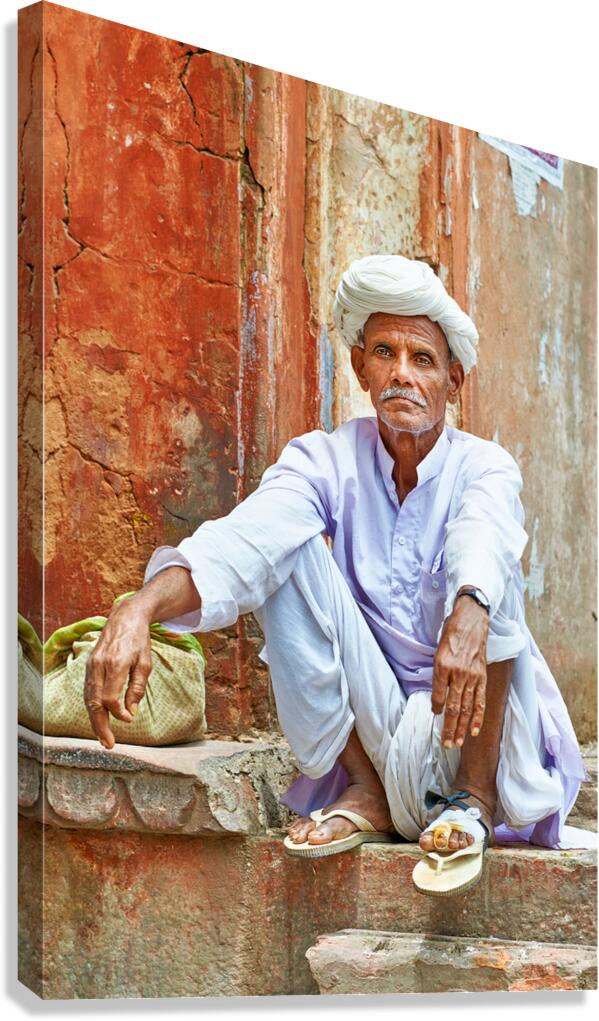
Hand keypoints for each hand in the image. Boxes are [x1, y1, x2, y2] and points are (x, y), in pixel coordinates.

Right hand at [84, 597, 153, 748]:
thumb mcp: (145, 663)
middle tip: (108, 744)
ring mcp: (91, 665)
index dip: (118, 713)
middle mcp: (99, 665)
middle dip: (100, 726)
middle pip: (95, 702)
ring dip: (94, 720)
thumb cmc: (139, 641)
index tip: (128, 719)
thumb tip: (129, 713)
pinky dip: (92, 708)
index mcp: (116, 663)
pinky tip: (99, 719)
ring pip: (88, 699)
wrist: (124, 618)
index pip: (110, 697)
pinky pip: (88, 691)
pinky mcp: (89, 666)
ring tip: (102, 738)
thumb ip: (137, 688)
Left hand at [431, 595, 488, 746]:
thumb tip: (438, 697)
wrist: (472, 620)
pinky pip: (480, 702)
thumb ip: (438, 674)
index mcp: (443, 666)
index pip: (439, 695)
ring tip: (457, 743)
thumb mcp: (438, 651)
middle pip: (454, 707)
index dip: (437, 709)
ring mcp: (473, 677)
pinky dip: (477, 718)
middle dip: (450, 728)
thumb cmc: (451, 634)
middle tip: (446, 744)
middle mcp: (458, 673)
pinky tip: (474, 731)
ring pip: (467, 708)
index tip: (435, 717)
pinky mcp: (482, 678)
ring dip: (462, 728)